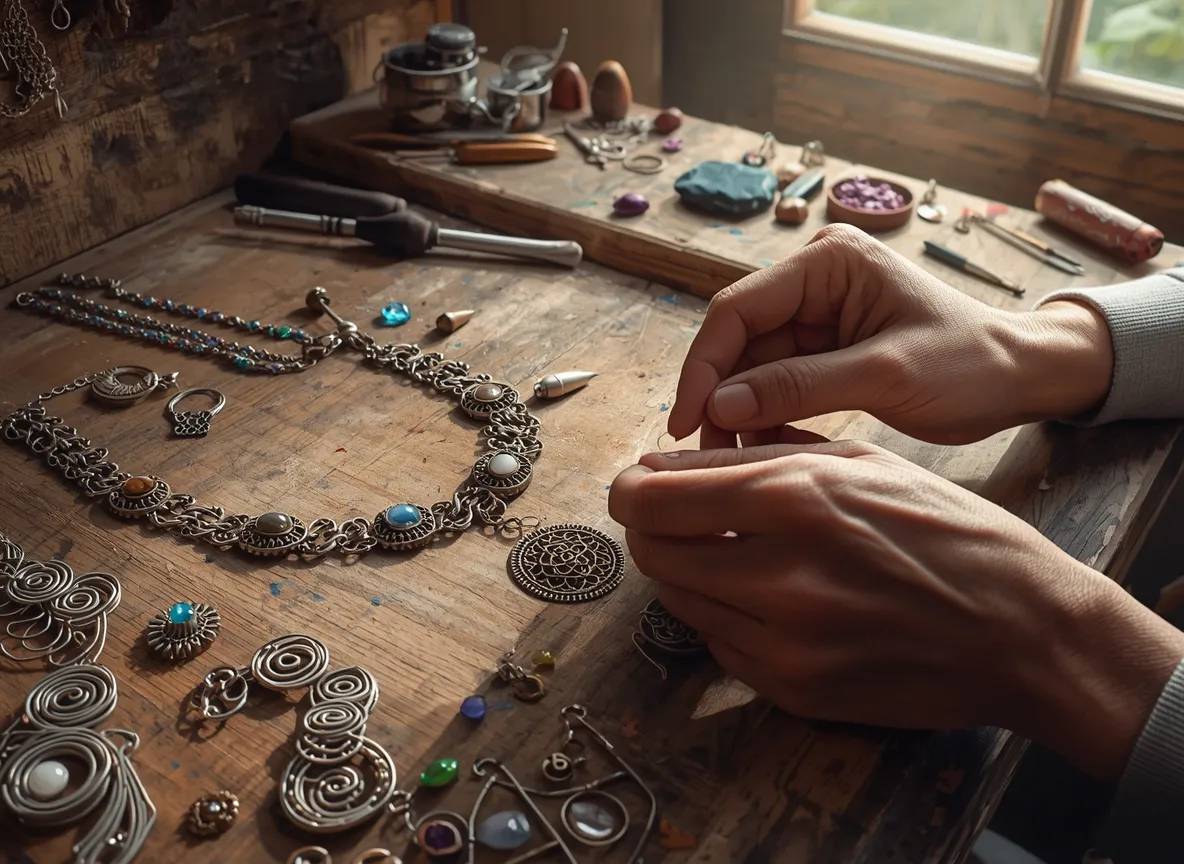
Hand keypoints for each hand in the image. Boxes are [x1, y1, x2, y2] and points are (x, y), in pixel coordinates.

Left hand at [609, 441, 1183, 779]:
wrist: (1024, 630)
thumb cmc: (948, 532)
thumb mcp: (859, 462)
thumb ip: (756, 457)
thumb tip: (670, 460)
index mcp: (796, 499)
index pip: (652, 499)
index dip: (628, 489)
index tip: (634, 485)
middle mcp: (781, 575)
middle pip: (652, 554)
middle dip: (650, 530)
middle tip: (672, 517)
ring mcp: (786, 644)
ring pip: (679, 603)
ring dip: (685, 572)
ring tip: (727, 552)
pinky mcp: (794, 690)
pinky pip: (720, 646)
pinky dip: (725, 616)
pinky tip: (764, 597)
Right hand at [668, 224, 1113, 446]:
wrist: (1022, 379)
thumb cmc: (971, 365)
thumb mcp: (884, 376)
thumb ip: (798, 387)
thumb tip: (718, 406)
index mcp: (828, 263)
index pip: (738, 309)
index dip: (703, 366)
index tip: (685, 422)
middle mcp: (814, 280)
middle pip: (737, 339)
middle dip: (719, 395)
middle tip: (705, 454)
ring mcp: (818, 314)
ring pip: (750, 367)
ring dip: (740, 413)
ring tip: (738, 460)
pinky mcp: (824, 349)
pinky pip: (775, 383)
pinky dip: (766, 417)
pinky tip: (767, 450)